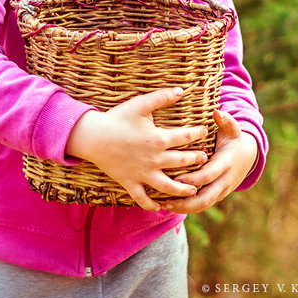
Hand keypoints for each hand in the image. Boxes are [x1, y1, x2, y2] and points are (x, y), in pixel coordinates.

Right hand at [66, 87, 209, 211]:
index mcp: (158, 139)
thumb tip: (181, 89)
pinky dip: (151, 205)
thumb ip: (161, 97)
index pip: (186, 137)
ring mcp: (142, 173)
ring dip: (183, 189)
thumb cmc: (116, 118)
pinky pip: (142, 198)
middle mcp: (154, 159)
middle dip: (196, 160)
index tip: (205, 131)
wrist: (92, 136)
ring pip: (168, 186)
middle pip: (182, 161)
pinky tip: (159, 207)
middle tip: (204, 158)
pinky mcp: (130, 182)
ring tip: (193, 190)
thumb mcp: (140, 104)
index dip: (198, 133)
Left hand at [160, 110, 257, 213]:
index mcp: (226, 164)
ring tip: (164, 205)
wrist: (248, 156)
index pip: (208, 175)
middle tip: (166, 200)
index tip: (176, 179)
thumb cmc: (234, 139)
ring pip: (204, 205)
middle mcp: (224, 181)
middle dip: (186, 201)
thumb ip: (225, 120)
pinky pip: (203, 205)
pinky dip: (189, 208)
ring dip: (185, 208)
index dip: (193, 179)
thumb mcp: (232, 129)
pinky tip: (171, 205)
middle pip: (206, 197)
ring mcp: (222, 190)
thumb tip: (218, 112)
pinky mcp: (217, 196)